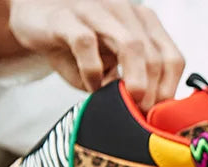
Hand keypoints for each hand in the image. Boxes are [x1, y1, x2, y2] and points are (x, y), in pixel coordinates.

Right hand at [0, 0, 184, 110]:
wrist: (34, 19)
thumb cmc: (81, 49)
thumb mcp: (114, 66)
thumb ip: (134, 84)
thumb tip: (152, 115)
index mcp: (143, 22)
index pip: (172, 57)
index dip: (170, 89)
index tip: (160, 114)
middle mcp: (125, 11)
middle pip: (154, 55)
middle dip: (153, 91)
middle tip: (144, 115)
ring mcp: (96, 10)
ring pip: (131, 45)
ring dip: (135, 81)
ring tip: (130, 103)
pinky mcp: (66, 17)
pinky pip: (86, 44)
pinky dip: (93, 71)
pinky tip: (92, 86)